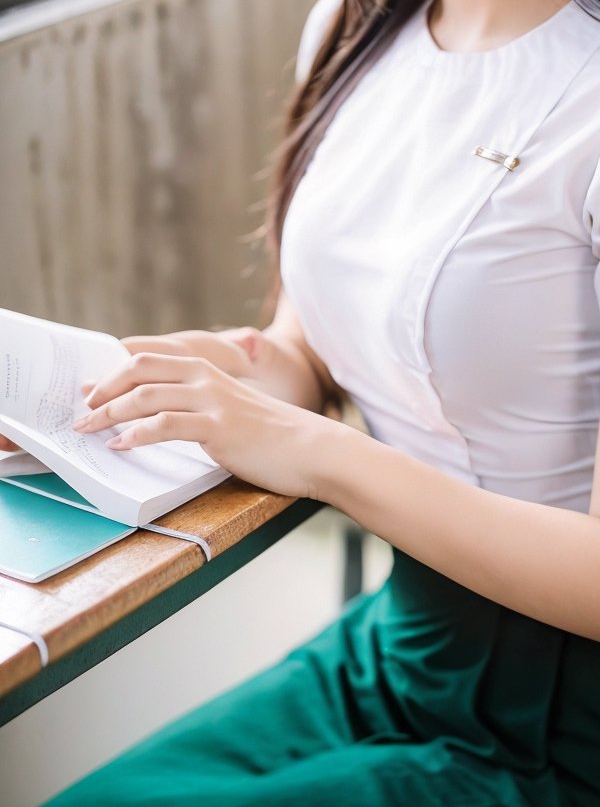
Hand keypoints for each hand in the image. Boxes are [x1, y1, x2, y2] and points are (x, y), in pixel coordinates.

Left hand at [72, 351, 323, 498]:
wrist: (310, 449)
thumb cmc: (269, 435)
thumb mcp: (228, 409)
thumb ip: (196, 405)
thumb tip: (155, 416)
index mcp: (207, 369)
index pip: (150, 357)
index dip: (113, 368)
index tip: (89, 387)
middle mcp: (206, 377)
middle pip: (140, 368)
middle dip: (104, 387)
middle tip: (83, 407)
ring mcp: (212, 400)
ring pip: (146, 396)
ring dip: (109, 412)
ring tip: (89, 428)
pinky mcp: (217, 427)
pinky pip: (165, 425)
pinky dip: (136, 435)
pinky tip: (121, 445)